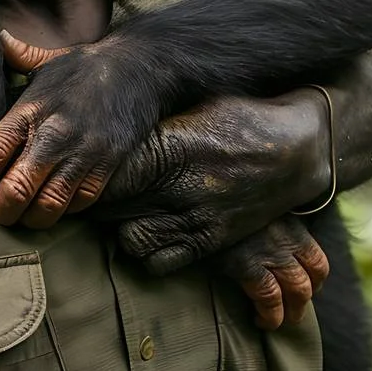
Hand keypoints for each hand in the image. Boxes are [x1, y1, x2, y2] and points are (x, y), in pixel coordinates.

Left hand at [0, 32, 164, 228]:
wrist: (138, 68)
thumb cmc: (86, 67)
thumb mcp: (47, 61)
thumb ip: (18, 57)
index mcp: (31, 108)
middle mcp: (54, 132)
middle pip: (16, 187)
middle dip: (2, 209)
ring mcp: (83, 150)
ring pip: (49, 204)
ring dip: (33, 218)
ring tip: (27, 217)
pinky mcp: (107, 162)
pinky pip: (81, 201)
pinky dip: (66, 210)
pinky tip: (58, 204)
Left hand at [84, 88, 331, 272]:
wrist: (296, 149)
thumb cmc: (238, 117)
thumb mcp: (192, 108)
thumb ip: (150, 123)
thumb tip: (102, 119)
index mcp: (170, 148)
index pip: (106, 174)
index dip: (84, 174)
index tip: (75, 167)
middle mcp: (179, 188)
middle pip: (110, 209)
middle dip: (94, 202)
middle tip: (88, 191)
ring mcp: (196, 219)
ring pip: (130, 240)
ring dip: (118, 227)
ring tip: (119, 211)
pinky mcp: (211, 242)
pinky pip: (160, 261)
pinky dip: (146, 250)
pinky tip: (147, 228)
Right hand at [214, 218, 328, 330]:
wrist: (203, 203)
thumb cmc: (227, 208)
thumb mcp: (259, 212)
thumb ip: (273, 228)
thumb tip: (278, 248)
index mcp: (291, 225)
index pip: (318, 261)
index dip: (315, 283)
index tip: (306, 291)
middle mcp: (286, 239)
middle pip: (309, 279)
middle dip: (302, 303)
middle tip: (291, 313)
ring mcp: (269, 252)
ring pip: (297, 291)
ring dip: (290, 313)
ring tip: (276, 322)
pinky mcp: (247, 264)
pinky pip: (269, 298)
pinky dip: (269, 315)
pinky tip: (259, 320)